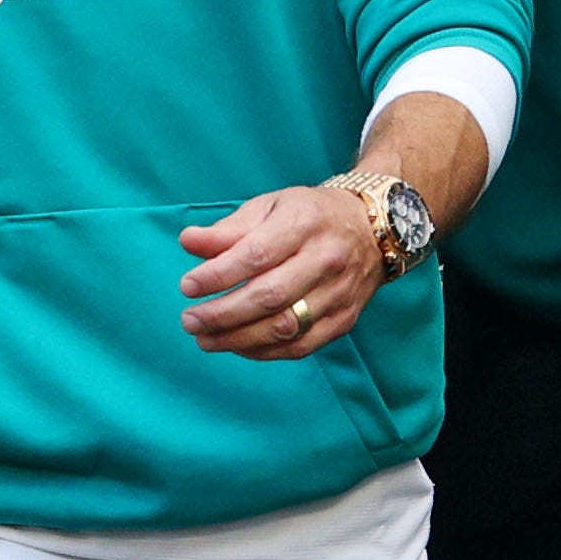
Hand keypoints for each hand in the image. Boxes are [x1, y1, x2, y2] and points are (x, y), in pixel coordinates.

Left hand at [179, 181, 387, 360]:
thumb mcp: (269, 208)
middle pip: (270, 296)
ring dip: (238, 339)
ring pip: (286, 327)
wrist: (373, 229)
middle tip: (189, 320)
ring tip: (205, 339)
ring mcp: (339, 293)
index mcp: (304, 223)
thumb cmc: (310, 215)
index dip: (218, 275)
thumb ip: (228, 230)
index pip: (256, 255)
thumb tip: (188, 242)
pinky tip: (238, 346)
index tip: (187, 286)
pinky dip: (264, 351)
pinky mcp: (344, 320)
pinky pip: (301, 346)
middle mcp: (326, 259)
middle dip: (223, 314)